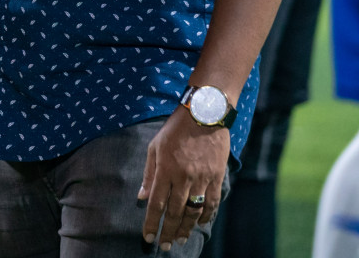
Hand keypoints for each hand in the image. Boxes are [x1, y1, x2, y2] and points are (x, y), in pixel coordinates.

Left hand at [139, 106, 229, 250]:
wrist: (204, 114)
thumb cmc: (175, 129)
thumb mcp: (154, 147)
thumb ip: (149, 174)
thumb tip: (142, 197)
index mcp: (165, 170)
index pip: (156, 204)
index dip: (151, 223)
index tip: (148, 237)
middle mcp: (183, 177)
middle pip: (174, 212)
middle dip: (168, 231)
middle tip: (165, 245)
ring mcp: (202, 178)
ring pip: (193, 211)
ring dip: (186, 228)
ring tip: (180, 239)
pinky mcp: (216, 176)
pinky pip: (212, 202)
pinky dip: (206, 216)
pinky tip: (200, 224)